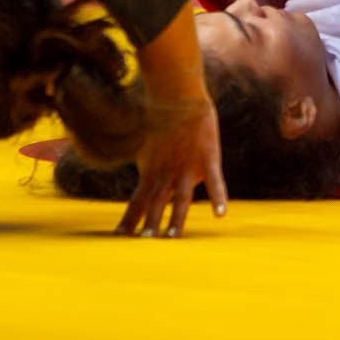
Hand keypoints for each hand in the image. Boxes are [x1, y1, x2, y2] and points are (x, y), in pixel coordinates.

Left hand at [118, 92, 224, 237]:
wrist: (181, 95)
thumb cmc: (163, 123)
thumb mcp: (148, 150)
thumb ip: (147, 168)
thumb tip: (138, 177)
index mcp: (151, 173)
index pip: (137, 201)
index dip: (129, 219)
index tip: (119, 238)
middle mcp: (167, 174)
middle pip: (157, 203)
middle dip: (150, 223)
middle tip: (143, 244)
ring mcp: (187, 168)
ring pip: (181, 198)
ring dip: (176, 218)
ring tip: (172, 239)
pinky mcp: (208, 159)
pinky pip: (215, 181)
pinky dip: (219, 197)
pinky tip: (221, 214)